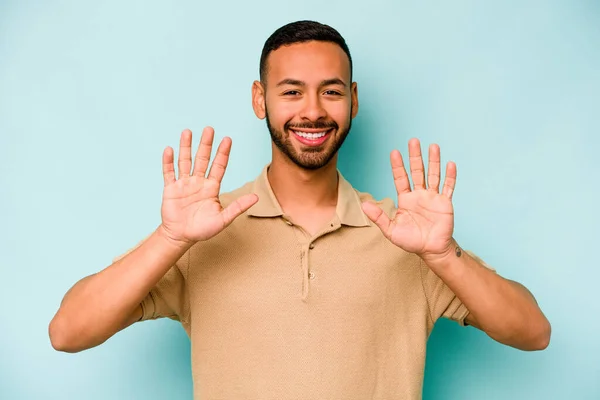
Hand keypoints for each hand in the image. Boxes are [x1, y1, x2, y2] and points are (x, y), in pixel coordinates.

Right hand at [159, 127, 257, 244]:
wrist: (181, 237)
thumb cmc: (203, 229)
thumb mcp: (223, 219)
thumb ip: (238, 207)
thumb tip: (256, 198)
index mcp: (211, 187)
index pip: (219, 166)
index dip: (223, 153)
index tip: (227, 139)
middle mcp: (198, 182)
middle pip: (202, 159)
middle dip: (206, 144)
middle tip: (209, 129)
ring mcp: (184, 184)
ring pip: (185, 161)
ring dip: (186, 147)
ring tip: (187, 132)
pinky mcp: (171, 189)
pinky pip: (169, 173)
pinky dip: (168, 162)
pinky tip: (169, 149)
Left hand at [361, 138, 455, 261]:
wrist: (431, 250)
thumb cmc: (411, 241)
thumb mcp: (391, 230)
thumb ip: (379, 217)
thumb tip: (364, 205)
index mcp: (406, 199)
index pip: (401, 178)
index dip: (397, 166)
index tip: (394, 152)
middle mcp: (419, 195)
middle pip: (417, 171)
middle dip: (415, 156)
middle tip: (413, 141)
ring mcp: (433, 197)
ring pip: (433, 175)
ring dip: (433, 161)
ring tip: (433, 146)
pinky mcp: (445, 203)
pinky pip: (448, 187)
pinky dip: (450, 176)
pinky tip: (450, 164)